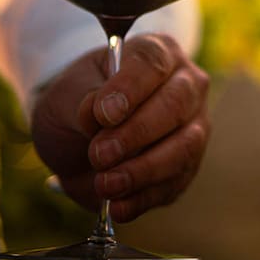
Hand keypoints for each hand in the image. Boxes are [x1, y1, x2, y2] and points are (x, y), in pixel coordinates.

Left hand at [30, 33, 211, 222]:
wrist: (78, 137)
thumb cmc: (77, 102)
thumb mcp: (66, 93)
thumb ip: (82, 100)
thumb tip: (100, 114)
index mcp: (157, 54)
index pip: (153, 63)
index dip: (130, 88)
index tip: (103, 114)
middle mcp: (186, 85)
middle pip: (176, 105)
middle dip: (136, 134)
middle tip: (99, 154)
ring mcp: (193, 126)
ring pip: (185, 147)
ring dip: (143, 170)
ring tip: (105, 184)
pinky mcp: (187, 165)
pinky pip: (175, 183)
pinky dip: (145, 198)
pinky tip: (117, 206)